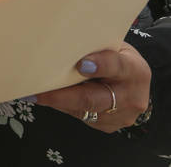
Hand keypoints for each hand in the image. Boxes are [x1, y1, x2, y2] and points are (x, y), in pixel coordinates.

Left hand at [33, 43, 150, 132]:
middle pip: (94, 98)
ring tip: (34, 94)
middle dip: (65, 95)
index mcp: (135, 70)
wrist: (134, 83)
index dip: (100, 65)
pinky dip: (63, 106)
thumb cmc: (118, 57)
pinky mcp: (108, 126)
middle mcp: (131, 96)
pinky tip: (47, 98)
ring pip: (83, 110)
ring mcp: (121, 116)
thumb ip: (96, 48)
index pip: (118, 66)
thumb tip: (62, 44)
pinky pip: (81, 117)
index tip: (81, 64)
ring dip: (57, 102)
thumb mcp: (115, 47)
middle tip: (40, 91)